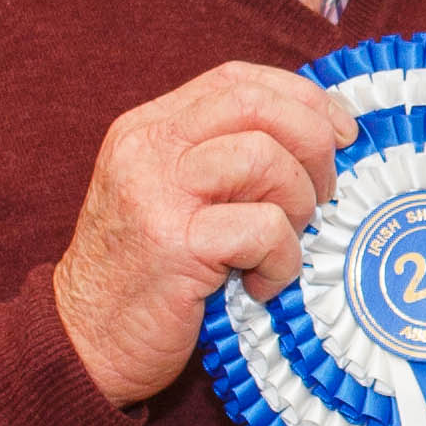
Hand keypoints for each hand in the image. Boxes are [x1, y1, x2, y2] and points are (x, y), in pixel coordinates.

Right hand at [52, 63, 356, 404]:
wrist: (85, 344)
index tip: (340, 132)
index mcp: (149, 129)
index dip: (302, 98)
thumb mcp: (172, 198)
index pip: (238, 81)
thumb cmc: (144, 276)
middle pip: (256, 106)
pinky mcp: (175, 245)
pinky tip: (261, 285)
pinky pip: (263, 229)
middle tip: (322, 194)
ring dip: (297, 203)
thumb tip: (319, 136)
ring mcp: (157, 193)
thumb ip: (221, 159)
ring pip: (264, 158)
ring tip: (282, 244)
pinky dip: (281, 260)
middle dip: (313, 143)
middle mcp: (148, 149)